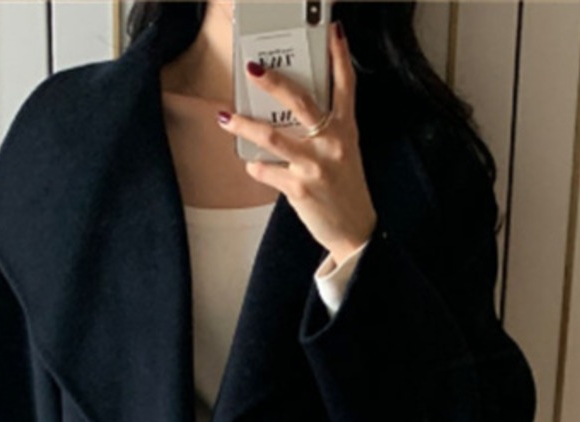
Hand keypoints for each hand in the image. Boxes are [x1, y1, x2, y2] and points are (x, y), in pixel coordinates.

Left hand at [216, 21, 376, 265]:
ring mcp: (315, 166)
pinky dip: (256, 166)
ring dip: (244, 124)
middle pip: (300, 102)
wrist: (354, 231)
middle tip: (253, 69)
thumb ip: (324, 130)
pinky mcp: (299, 188)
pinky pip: (267, 170)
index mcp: (345, 130)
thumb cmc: (345, 189)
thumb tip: (286, 114)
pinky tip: (254, 165)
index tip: (332, 32)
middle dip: (273, 82)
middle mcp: (332, 143)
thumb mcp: (343, 152)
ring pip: (272, 136)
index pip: (346, 86)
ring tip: (225, 116)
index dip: (339, 57)